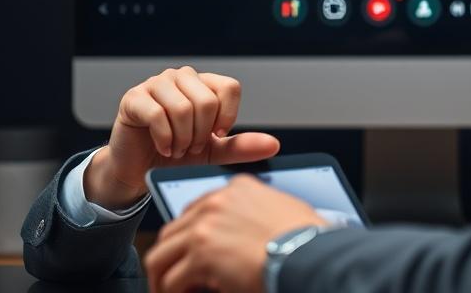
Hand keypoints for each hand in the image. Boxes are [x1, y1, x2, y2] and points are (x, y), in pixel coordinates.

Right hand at [84, 67, 279, 209]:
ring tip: (178, 149)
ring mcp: (155, 84)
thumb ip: (241, 146)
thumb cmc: (177, 154)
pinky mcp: (133, 98)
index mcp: (203, 83)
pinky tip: (164, 148)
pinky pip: (157, 114)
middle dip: (202, 133)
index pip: (229, 87)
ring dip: (183, 138)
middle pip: (207, 100)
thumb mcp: (214, 152)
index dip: (227, 116)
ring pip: (183, 107)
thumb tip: (273, 144)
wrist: (139, 170)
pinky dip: (165, 138)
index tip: (217, 135)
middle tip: (192, 148)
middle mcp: (180, 77)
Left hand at [145, 175, 327, 292]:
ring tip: (168, 291)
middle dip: (169, 256)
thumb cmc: (305, 239)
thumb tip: (242, 238)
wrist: (308, 253)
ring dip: (162, 277)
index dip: (188, 234)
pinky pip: (171, 280)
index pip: (196, 208)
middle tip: (172, 276)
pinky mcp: (201, 255)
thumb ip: (254, 214)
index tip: (187, 251)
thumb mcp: (280, 211)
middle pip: (172, 230)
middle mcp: (216, 202)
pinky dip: (171, 292)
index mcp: (236, 188)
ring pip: (161, 255)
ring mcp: (205, 227)